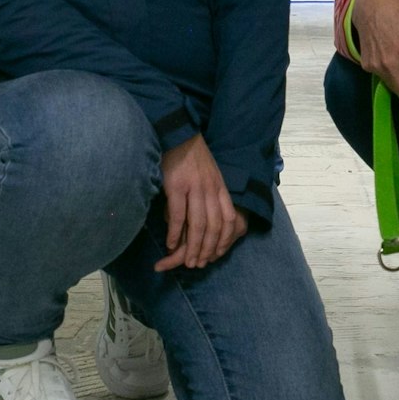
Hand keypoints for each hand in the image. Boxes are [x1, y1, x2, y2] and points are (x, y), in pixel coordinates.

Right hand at [153, 134, 246, 271]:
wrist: (180, 135)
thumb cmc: (194, 157)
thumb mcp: (212, 175)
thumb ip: (214, 194)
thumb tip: (211, 219)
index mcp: (220, 188)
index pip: (228, 220)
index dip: (224, 240)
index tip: (217, 254)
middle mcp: (210, 190)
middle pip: (213, 227)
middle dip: (207, 249)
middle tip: (199, 264)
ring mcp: (194, 188)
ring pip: (197, 225)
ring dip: (192, 246)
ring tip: (187, 261)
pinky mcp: (176, 187)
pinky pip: (178, 215)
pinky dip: (175, 232)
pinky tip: (170, 244)